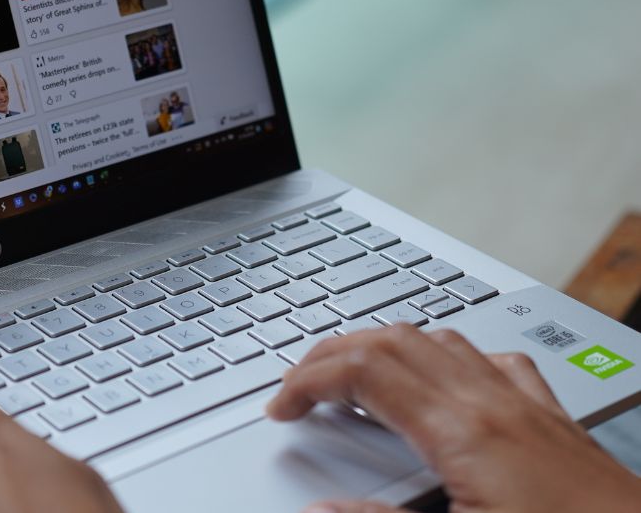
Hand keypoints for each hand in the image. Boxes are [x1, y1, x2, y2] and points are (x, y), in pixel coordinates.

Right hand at [267, 325, 640, 512]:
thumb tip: (321, 511)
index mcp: (461, 432)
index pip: (362, 372)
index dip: (307, 382)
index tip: (282, 409)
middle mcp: (492, 403)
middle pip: (391, 341)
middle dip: (332, 354)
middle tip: (299, 387)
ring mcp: (526, 405)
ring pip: (438, 340)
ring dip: (384, 348)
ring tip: (355, 378)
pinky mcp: (553, 421)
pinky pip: (492, 361)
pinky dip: (448, 358)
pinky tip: (446, 383)